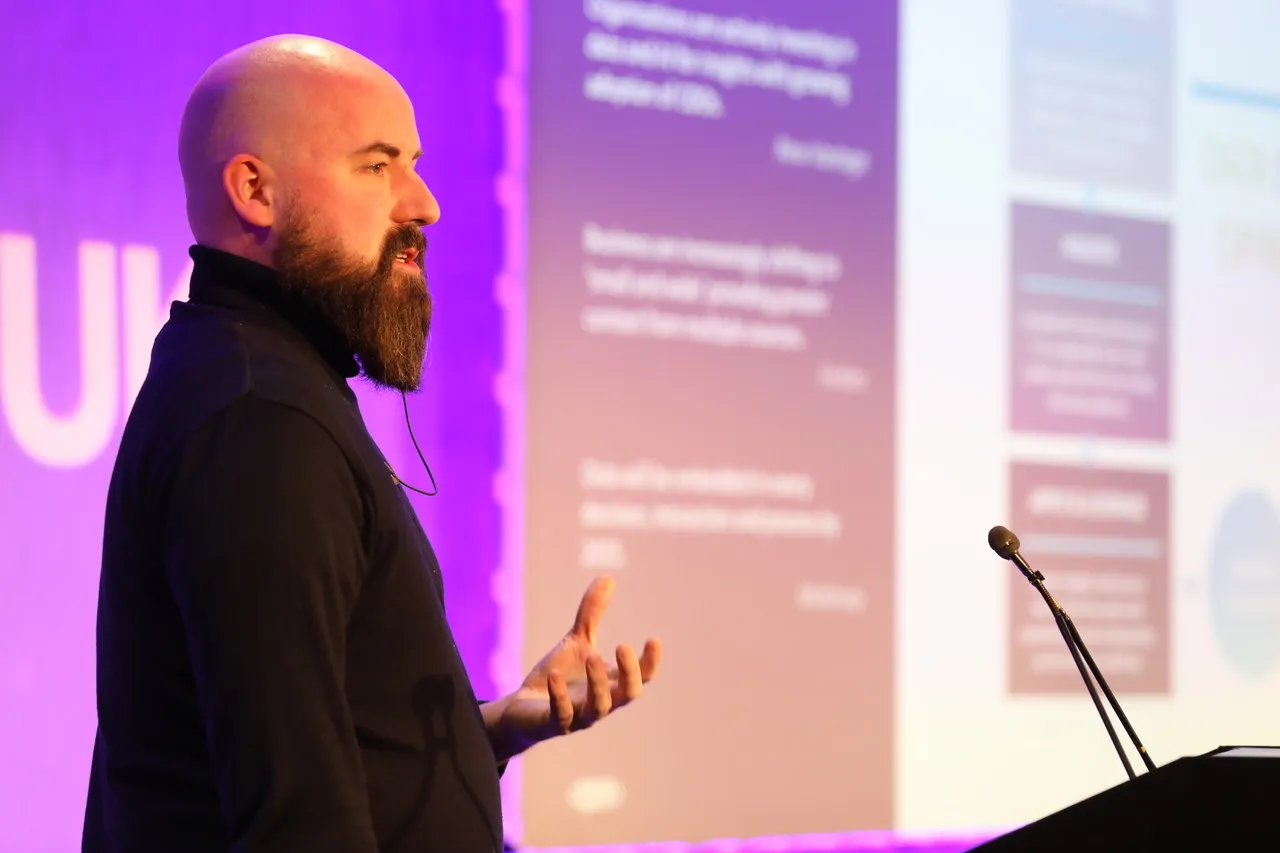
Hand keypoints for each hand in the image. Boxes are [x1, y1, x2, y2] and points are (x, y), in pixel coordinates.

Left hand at [487, 575, 660, 760]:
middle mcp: (601, 702)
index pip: (640, 677)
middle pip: (628, 694)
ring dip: (598, 682)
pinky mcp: (555, 724)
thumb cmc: (559, 675)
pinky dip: (560, 695)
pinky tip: (556, 674)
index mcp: (611, 683)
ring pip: (599, 707)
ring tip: (591, 654)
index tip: (653, 638)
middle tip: (622, 645)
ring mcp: (579, 716)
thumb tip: (608, 577)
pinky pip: (562, 715)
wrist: (523, 707)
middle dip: (629, 672)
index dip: (650, 661)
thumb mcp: (577, 641)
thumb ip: (592, 614)